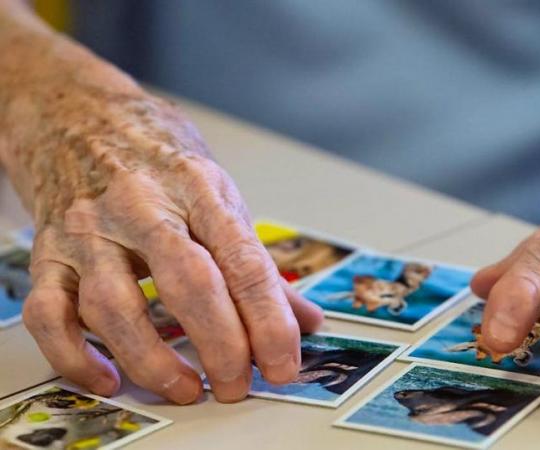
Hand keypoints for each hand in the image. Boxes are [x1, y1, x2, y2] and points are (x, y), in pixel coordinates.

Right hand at [17, 85, 322, 403]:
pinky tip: (110, 378)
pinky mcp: (47, 252)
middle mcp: (141, 206)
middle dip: (221, 344)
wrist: (76, 115)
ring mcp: (89, 230)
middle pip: (188, 284)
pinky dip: (76, 357)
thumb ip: (256, 260)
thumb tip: (303, 318)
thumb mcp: (216, 192)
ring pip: (115, 307)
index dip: (269, 320)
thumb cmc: (155, 156)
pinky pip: (49, 314)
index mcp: (197, 188)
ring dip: (154, 360)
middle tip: (239, 385)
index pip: (244, 262)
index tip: (283, 363)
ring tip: (188, 388)